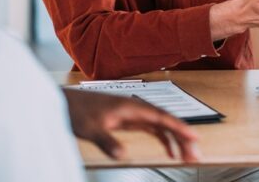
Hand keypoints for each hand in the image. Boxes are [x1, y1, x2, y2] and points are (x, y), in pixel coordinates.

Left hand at [62, 89, 199, 161]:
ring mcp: (132, 114)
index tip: (193, 137)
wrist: (64, 102)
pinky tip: (169, 151)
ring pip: (161, 126)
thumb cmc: (76, 111)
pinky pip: (152, 129)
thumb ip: (107, 141)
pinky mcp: (128, 120)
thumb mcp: (89, 129)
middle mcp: (135, 108)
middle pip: (165, 122)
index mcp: (130, 106)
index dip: (179, 127)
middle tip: (194, 155)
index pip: (161, 117)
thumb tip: (122, 155)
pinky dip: (163, 139)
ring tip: (186, 156)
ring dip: (175, 140)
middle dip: (181, 137)